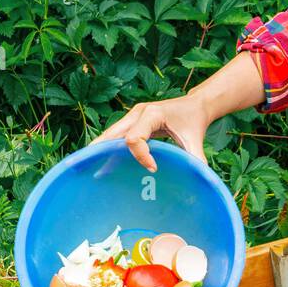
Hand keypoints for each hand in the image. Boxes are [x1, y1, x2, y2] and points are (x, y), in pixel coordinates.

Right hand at [92, 52, 264, 172]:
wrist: (194, 105)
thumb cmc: (193, 121)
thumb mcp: (196, 140)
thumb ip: (197, 159)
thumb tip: (201, 180)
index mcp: (151, 114)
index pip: (135, 137)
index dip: (141, 155)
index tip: (153, 169)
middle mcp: (137, 113)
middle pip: (113, 133)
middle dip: (101, 150)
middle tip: (88, 167)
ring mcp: (132, 117)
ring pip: (111, 135)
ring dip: (100, 150)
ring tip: (85, 167)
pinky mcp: (132, 123)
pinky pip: (116, 137)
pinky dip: (108, 149)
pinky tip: (99, 164)